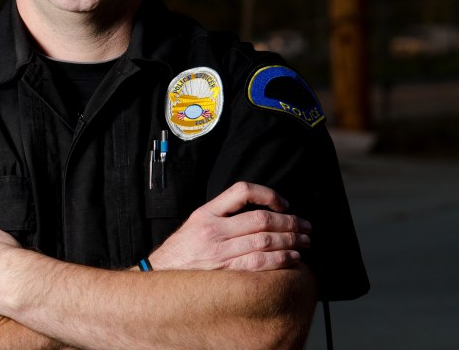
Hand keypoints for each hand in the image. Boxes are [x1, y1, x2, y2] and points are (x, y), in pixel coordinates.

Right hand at [147, 181, 310, 271]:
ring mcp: (219, 252)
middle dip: (289, 222)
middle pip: (260, 220)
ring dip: (290, 241)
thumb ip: (221, 214)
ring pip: (264, 241)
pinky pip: (260, 264)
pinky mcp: (225, 273)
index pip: (242, 191)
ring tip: (304, 242)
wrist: (161, 275)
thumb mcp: (195, 222)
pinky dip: (281, 260)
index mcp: (206, 213)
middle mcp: (213, 230)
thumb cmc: (182, 250)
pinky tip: (293, 259)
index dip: (268, 194)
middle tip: (306, 226)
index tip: (283, 204)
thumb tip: (259, 212)